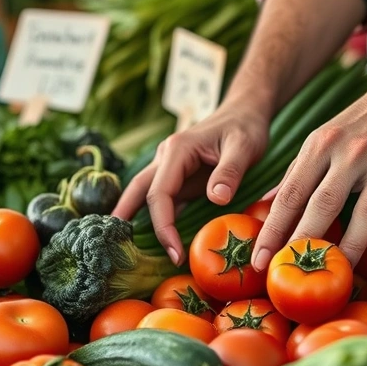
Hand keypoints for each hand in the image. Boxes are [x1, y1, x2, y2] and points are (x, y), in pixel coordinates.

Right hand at [113, 97, 270, 264]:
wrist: (245, 113)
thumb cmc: (245, 128)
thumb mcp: (244, 147)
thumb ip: (230, 172)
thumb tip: (216, 199)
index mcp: (177, 150)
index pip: (159, 193)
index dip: (163, 225)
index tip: (175, 252)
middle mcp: (167, 158)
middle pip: (138, 190)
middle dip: (130, 219)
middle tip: (121, 250)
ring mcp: (171, 167)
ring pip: (145, 193)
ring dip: (135, 217)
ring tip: (124, 247)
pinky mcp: (180, 176)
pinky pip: (162, 198)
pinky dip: (156, 216)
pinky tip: (154, 236)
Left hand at [250, 79, 366, 268]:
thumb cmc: (358, 123)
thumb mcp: (320, 139)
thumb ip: (295, 173)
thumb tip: (265, 204)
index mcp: (321, 146)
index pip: (291, 194)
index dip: (274, 229)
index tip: (260, 259)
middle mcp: (351, 153)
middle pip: (324, 203)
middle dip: (304, 240)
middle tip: (289, 272)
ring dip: (352, 244)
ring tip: (337, 272)